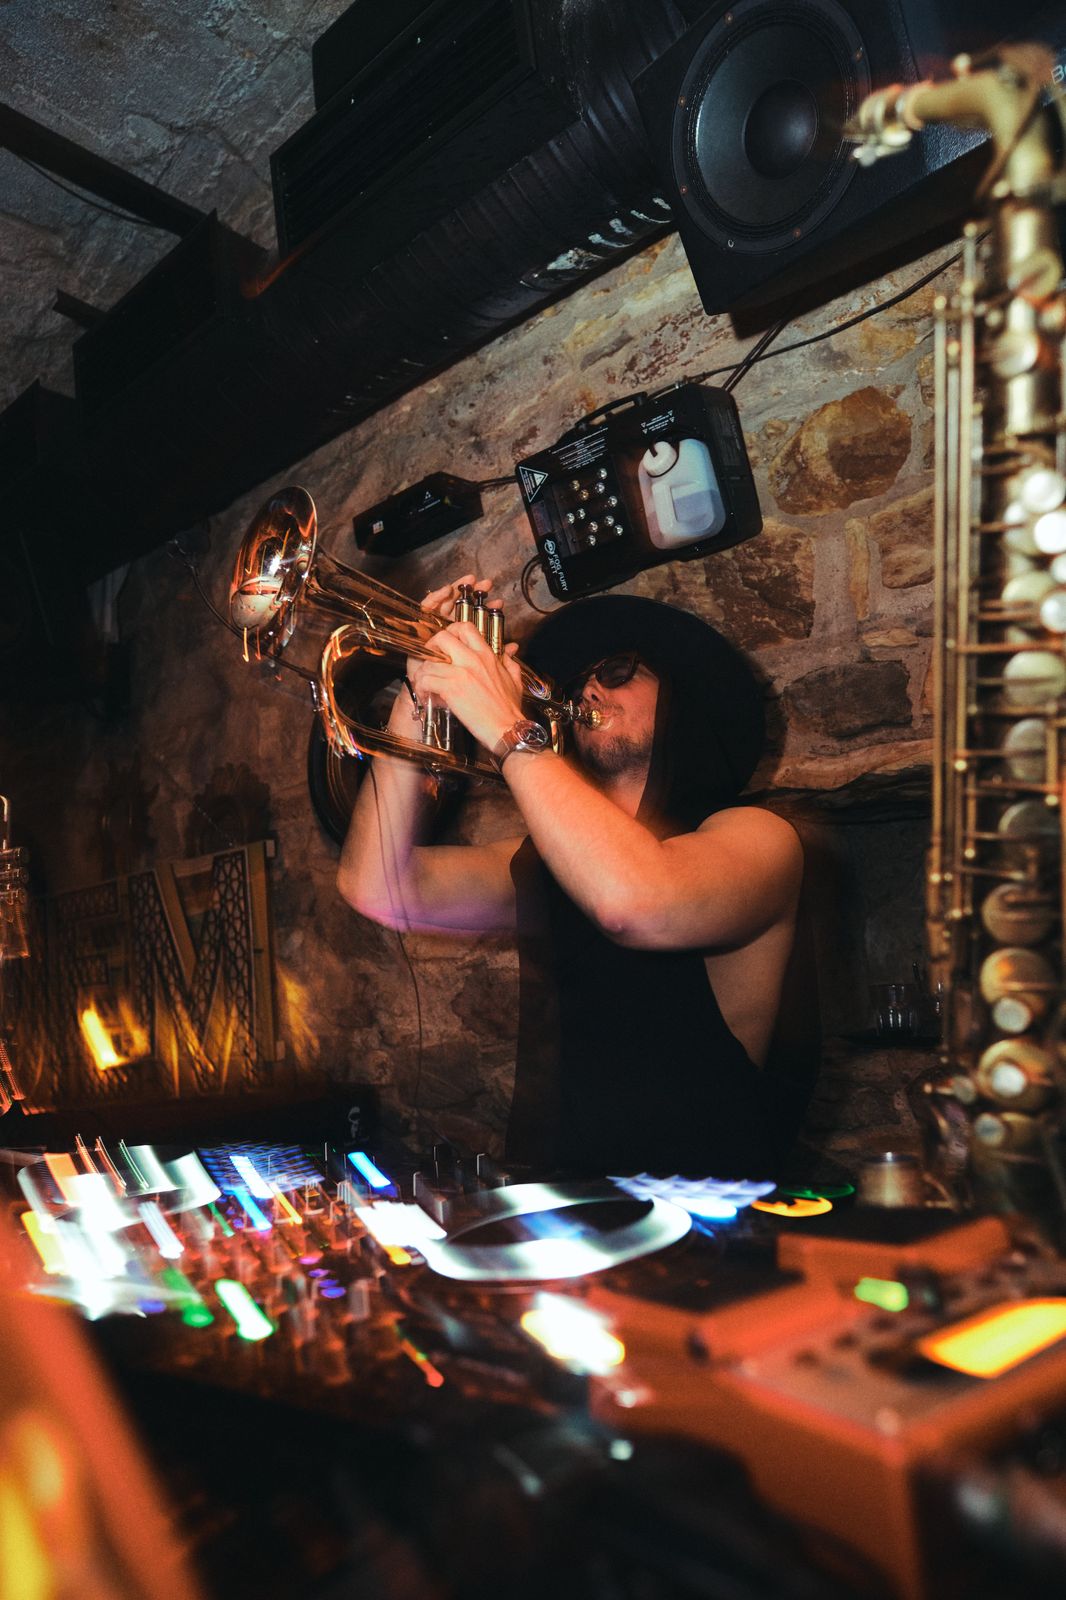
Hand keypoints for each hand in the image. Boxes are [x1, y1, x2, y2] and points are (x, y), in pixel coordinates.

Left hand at [409, 576, 522, 749]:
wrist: (508, 729)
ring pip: (429, 661)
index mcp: (487, 656)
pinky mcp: (451, 688)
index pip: (465, 628)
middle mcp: (473, 660)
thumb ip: (509, 662)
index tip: (446, 644)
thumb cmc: (510, 710)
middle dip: (431, 647)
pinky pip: (425, 679)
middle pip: (442, 637)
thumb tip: (510, 650)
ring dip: (423, 672)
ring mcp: (461, 673)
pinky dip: (421, 688)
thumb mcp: (514, 680)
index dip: (451, 632)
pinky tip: (426, 696)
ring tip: (424, 683)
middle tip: (430, 660)